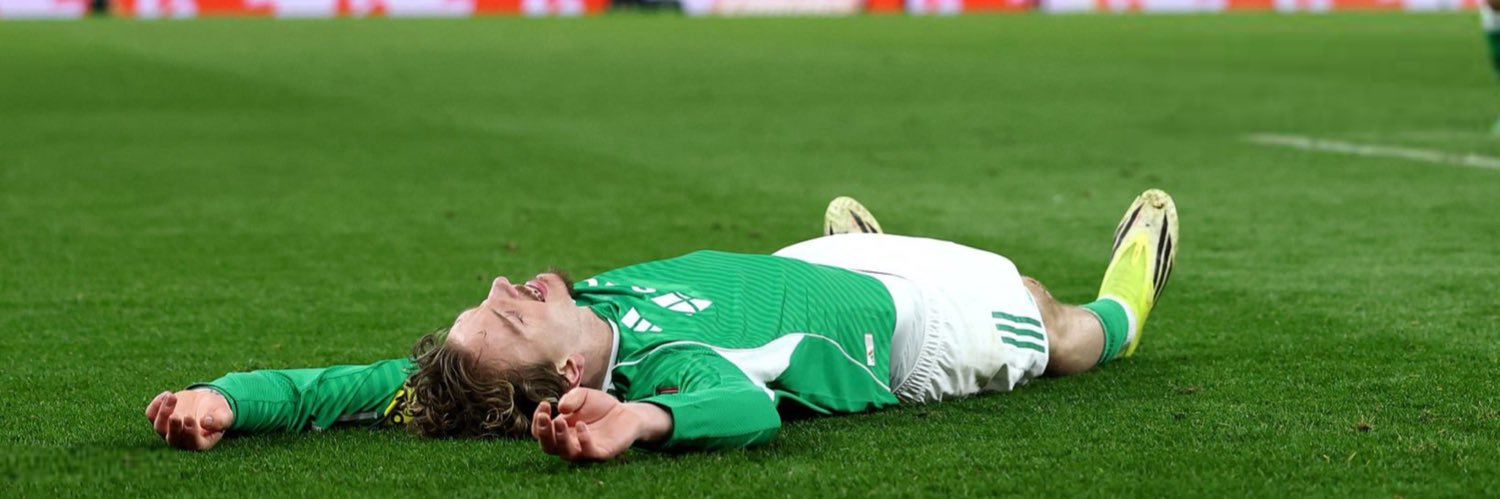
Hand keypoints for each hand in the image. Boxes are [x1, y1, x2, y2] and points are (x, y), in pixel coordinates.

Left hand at [144, 389, 233, 450]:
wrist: (206, 403)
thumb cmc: (217, 412)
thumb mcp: (224, 415)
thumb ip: (219, 421)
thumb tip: (206, 422)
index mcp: (200, 442)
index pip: (192, 443)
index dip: (190, 433)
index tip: (190, 419)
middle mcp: (181, 439)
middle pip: (172, 438)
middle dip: (173, 427)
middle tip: (175, 416)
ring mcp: (169, 429)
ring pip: (159, 426)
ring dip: (163, 412)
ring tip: (172, 396)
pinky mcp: (161, 417)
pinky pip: (151, 414)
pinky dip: (155, 405)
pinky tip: (167, 394)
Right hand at [530, 388, 670, 461]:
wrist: (626, 411)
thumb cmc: (600, 406)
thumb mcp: (583, 395)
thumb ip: (571, 398)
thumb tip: (560, 407)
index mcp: (560, 431)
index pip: (541, 433)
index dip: (538, 421)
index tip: (544, 404)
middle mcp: (569, 443)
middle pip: (548, 447)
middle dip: (543, 433)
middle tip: (545, 417)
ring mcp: (585, 449)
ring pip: (566, 453)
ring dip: (560, 438)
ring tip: (561, 421)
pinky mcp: (602, 452)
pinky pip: (589, 453)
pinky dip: (583, 440)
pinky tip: (581, 426)